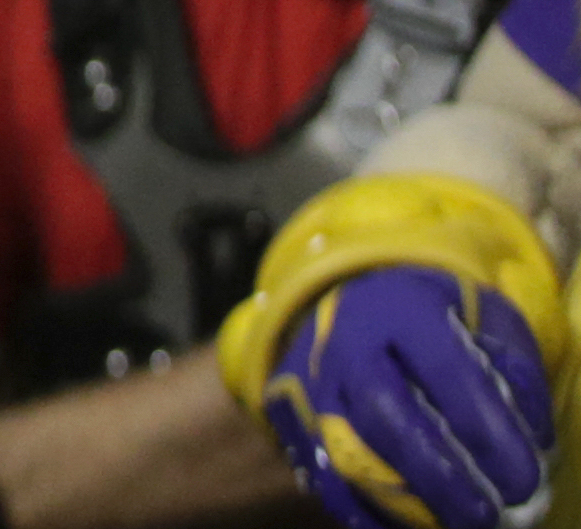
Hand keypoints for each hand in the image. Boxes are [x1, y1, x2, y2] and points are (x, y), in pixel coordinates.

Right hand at [256, 269, 556, 528]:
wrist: (355, 305)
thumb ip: (511, 367)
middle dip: (440, 477)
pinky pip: (320, 474)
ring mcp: (308, 376)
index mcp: (402, 308)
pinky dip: (363, 511)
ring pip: (345, 453)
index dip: (488, 433)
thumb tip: (526, 435)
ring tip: (451, 524)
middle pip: (385, 416)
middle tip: (486, 516)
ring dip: (403, 503)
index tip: (523, 480)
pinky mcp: (286, 411)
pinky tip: (407, 525)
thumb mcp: (484, 321)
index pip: (447, 372)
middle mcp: (345, 339)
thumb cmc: (436, 322)